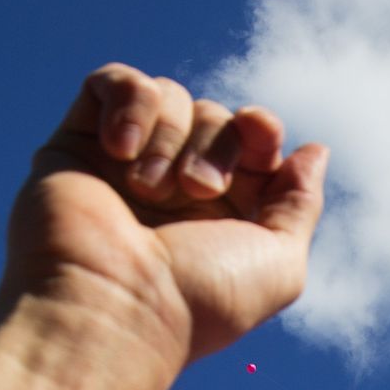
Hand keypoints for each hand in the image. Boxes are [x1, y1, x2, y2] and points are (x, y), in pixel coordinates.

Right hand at [0, 64, 328, 378]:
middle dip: (216, 142)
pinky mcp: (76, 144)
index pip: (250, 141)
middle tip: (198, 190)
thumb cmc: (194, 300)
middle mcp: (169, 186)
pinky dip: (129, 102)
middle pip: (214, 115)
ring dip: (172, 135)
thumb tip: (314, 150)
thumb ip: (300, 204)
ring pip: (168, 96)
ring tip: (150, 189)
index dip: (261, 128)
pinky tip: (120, 149)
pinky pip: (112, 81)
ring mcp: (122, 164)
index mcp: (217, 212)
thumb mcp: (279, 264)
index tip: (259, 134)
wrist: (111, 308)